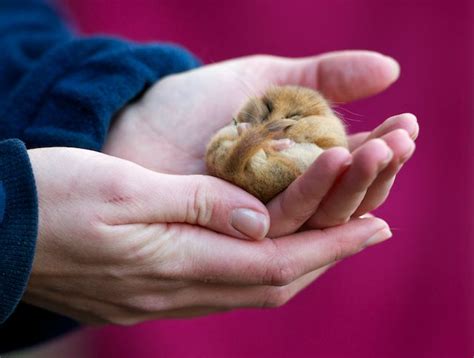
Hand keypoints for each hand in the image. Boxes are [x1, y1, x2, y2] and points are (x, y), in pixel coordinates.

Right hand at [24, 147, 390, 323]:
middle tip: (367, 230)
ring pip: (250, 287)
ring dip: (296, 264)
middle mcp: (173, 290)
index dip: (330, 246)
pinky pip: (222, 285)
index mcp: (172, 262)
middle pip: (271, 282)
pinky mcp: (148, 291)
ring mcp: (160, 296)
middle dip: (326, 257)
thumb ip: (197, 205)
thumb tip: (261, 218)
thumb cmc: (51, 199)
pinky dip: (258, 267)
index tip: (375, 227)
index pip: (275, 260)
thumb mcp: (126, 188)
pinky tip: (266, 248)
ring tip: (331, 238)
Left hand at [104, 51, 416, 237]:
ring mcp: (262, 221)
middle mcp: (287, 203)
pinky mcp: (233, 233)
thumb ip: (324, 79)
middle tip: (402, 140)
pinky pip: (281, 220)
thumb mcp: (268, 82)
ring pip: (321, 216)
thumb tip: (391, 69)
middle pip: (344, 202)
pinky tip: (336, 161)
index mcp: (301, 173)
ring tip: (379, 150)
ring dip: (354, 185)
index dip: (384, 152)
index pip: (353, 174)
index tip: (407, 124)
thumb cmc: (199, 104)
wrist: (140, 120)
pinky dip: (311, 193)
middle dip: (376, 172)